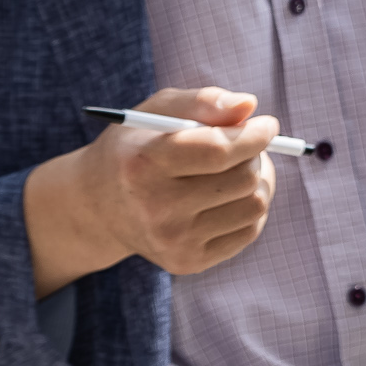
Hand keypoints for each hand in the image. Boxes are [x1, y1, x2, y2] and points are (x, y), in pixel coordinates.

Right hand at [23, 86, 280, 295]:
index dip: (254, 136)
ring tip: (234, 171)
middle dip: (254, 155)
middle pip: (244, 178)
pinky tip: (225, 198)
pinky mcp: (188, 263)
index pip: (218, 151)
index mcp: (144, 164)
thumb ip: (203, 102)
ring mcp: (173, 242)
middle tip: (243, 146)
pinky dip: (248, 207)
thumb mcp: (157, 111)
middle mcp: (156, 209)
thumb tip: (248, 105)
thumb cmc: (136, 148)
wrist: (97, 207)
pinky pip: (250, 230)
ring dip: (257, 181)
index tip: (267, 124)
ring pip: (255, 205)